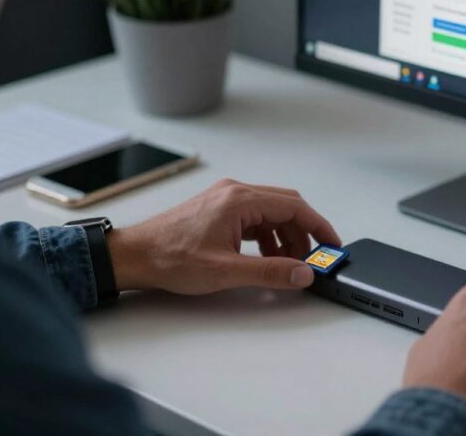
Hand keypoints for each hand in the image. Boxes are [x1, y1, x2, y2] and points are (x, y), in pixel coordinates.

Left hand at [107, 179, 339, 293]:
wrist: (133, 256)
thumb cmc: (170, 258)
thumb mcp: (226, 271)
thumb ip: (270, 272)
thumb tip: (303, 273)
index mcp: (240, 200)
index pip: (295, 207)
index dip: (319, 227)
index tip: (332, 245)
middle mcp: (235, 192)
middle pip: (287, 206)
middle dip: (304, 234)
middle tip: (313, 258)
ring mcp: (226, 198)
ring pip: (272, 212)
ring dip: (286, 236)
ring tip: (287, 263)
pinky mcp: (219, 208)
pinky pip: (256, 216)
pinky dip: (269, 235)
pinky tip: (266, 256)